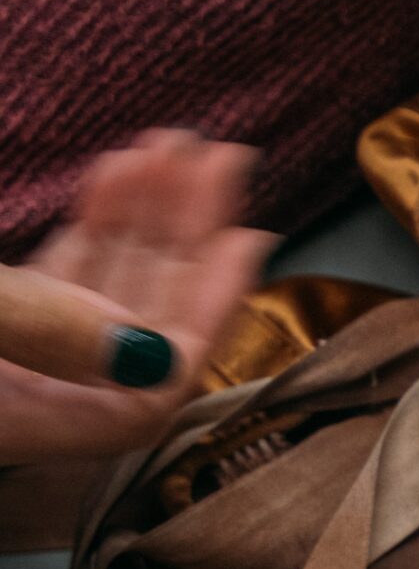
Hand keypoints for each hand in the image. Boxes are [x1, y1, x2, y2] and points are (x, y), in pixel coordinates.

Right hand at [0, 134, 270, 466]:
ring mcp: (19, 361)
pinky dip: (95, 224)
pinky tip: (120, 170)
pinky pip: (64, 273)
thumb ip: (39, 331)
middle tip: (224, 158)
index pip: (161, 377)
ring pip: (106, 284)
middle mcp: (42, 397)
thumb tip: (151, 355)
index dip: (211, 308)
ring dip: (145, 214)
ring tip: (173, 146)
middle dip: (187, 235)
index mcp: (40, 422)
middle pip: (143, 316)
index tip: (247, 238)